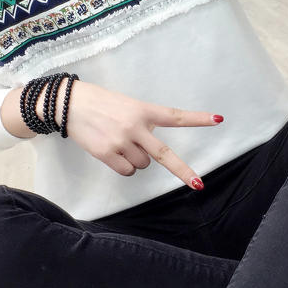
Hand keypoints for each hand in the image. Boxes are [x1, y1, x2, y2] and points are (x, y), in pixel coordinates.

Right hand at [62, 80, 223, 190]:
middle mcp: (134, 126)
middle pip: (163, 154)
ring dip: (137, 159)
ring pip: (142, 165)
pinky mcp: (106, 153)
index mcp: (143, 110)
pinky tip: (113, 152)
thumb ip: (142, 122)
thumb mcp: (127, 105)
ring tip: (121, 143)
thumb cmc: (100, 102)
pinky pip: (126, 170)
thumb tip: (149, 149)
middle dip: (182, 171)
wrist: (68, 104)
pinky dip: (124, 167)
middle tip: (198, 185)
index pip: (174, 116)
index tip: (218, 119)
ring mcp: (121, 141)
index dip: (197, 118)